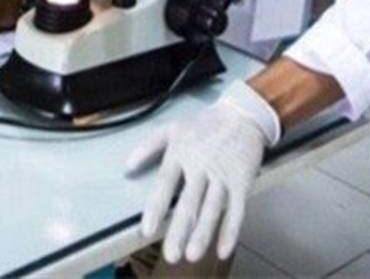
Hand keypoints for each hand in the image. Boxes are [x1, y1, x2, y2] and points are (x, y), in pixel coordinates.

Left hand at [125, 81, 280, 264]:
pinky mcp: (241, 181)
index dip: (155, 208)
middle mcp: (200, 167)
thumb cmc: (205, 124)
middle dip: (179, 230)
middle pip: (189, 202)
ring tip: (192, 253)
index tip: (147, 230)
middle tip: (171, 254)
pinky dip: (231, 230)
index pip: (165, 184)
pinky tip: (223, 248)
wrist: (242, 114)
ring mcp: (222, 176)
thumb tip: (127, 166)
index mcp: (180, 154)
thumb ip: (148, 146)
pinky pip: (237, 210)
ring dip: (203, 233)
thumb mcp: (172, 129)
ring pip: (212, 209)